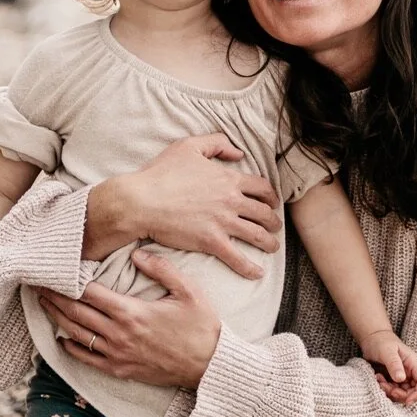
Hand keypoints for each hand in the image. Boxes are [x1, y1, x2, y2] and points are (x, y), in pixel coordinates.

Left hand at [34, 247, 221, 388]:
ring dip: (57, 318)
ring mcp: (117, 354)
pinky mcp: (120, 370)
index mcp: (131, 312)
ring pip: (76, 334)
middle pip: (75, 312)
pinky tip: (62, 338)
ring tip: (44, 304)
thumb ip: (162, 269)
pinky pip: (86, 359)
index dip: (67, 281)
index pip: (89, 293)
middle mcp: (118, 334)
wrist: (210, 365)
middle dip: (54, 297)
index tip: (53, 271)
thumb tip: (136, 253)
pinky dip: (70, 348)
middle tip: (37, 284)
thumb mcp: (189, 291)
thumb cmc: (202, 326)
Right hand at [89, 133, 281, 276]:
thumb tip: (239, 153)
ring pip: (256, 234)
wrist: (141, 201)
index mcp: (228, 179)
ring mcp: (223, 222)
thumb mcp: (189, 146)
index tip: (272, 203)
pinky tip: (257, 273)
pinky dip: (249, 267)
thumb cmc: (161, 173)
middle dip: (273, 221)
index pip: (262, 187)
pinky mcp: (211, 241)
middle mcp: (231, 200)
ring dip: (269, 242)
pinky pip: (236, 257)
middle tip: (275, 227)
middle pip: (264, 212)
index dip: (270, 196)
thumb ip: (217, 143)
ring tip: (272, 247)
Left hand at [358, 329, 416, 405]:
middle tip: (386, 387)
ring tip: (379, 379)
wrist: (372, 339)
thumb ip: (394, 364)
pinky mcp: (393, 381)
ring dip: (390, 391)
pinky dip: (385, 389)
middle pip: (413, 391)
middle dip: (400, 394)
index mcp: (413, 364)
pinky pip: (392, 391)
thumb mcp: (387, 351)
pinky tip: (378, 378)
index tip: (407, 401)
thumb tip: (401, 379)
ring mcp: (402, 377)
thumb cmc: (381, 342)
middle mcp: (410, 372)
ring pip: (402, 393)